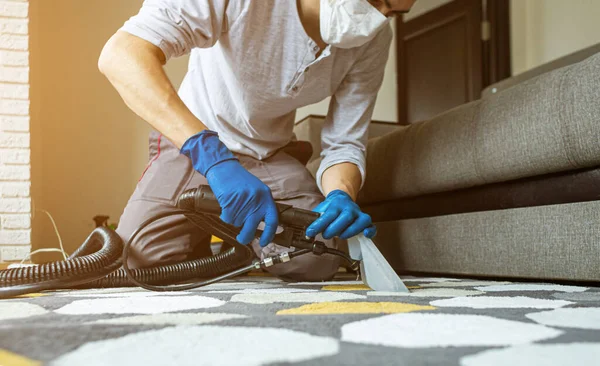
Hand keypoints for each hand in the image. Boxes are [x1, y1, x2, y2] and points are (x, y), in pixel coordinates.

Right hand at [181, 131, 277, 245]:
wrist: (224, 167)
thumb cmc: (239, 180)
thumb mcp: (256, 190)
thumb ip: (261, 205)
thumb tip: (260, 224)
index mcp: (266, 197)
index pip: (273, 220)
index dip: (269, 235)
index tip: (264, 242)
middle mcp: (257, 200)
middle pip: (252, 228)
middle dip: (246, 237)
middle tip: (242, 238)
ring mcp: (244, 202)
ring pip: (237, 223)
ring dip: (233, 219)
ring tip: (231, 206)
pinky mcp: (231, 202)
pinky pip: (227, 218)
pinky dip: (224, 215)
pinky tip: (225, 205)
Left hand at [305, 190, 375, 239]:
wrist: (342, 199)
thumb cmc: (331, 208)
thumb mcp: (321, 209)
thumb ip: (315, 219)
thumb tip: (307, 232)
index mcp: (336, 204)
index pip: (328, 214)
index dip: (319, 225)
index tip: (310, 232)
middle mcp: (349, 208)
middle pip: (345, 217)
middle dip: (334, 229)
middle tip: (326, 235)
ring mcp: (359, 214)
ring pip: (360, 221)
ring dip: (350, 231)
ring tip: (340, 236)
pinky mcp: (365, 221)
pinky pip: (371, 226)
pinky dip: (370, 231)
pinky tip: (365, 235)